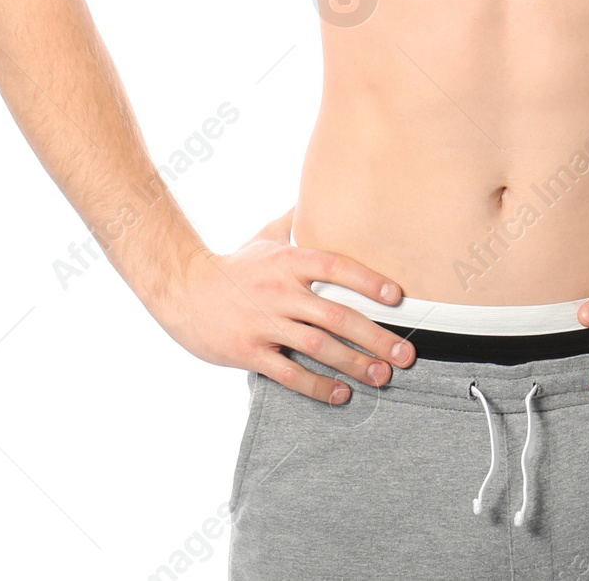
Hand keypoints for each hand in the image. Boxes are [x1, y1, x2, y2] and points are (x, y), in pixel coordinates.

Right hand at [152, 206, 417, 403]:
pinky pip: (288, 373)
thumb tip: (320, 194)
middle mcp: (281, 291)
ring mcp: (265, 323)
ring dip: (353, 363)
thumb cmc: (234, 266)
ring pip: (317, 347)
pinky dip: (316, 386)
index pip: (337, 267)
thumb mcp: (265, 237)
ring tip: (381, 376)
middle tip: (405, 354)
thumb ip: (296, 221)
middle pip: (336, 315)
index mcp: (289, 262)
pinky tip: (340, 394)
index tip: (398, 297)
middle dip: (375, 337)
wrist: (183, 291)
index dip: (369, 281)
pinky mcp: (249, 352)